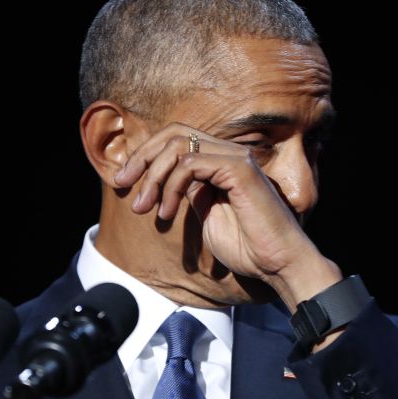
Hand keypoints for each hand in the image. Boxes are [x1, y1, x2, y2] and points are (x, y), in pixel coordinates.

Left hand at [113, 122, 341, 311]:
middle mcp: (229, 153)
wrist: (276, 265)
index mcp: (221, 162)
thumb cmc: (248, 248)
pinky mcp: (239, 169)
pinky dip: (171, 185)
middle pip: (174, 133)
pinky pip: (191, 162)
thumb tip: (167, 182)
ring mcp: (236, 158)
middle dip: (141, 157)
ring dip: (152, 175)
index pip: (177, 139)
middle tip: (121, 184)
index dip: (146, 155)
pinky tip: (168, 212)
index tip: (124, 181)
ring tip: (142, 207)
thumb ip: (191, 193)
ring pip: (179, 145)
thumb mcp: (207, 215)